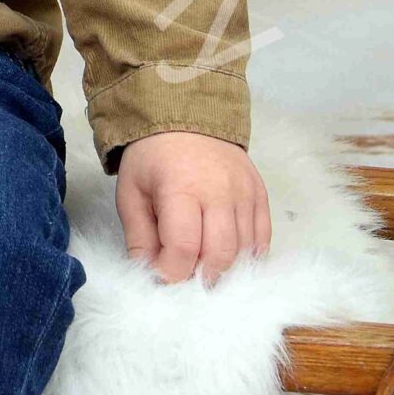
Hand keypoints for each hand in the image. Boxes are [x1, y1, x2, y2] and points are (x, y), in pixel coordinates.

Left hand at [115, 131, 269, 285]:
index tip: (161, 279)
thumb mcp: (131, 193)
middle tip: (184, 278)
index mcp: (181, 188)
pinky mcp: (261, 195)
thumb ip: (139, 238)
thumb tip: (151, 277)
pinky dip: (246, 256)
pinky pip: (262, 239)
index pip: (183, 248)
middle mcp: (220, 191)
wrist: (186, 115)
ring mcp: (245, 193)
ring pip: (244, 252)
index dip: (172, 274)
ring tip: (202, 267)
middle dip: (199, 278)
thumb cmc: (153, 158)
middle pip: (219, 256)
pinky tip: (226, 257)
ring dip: (223, 269)